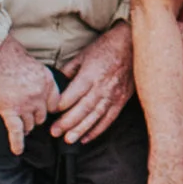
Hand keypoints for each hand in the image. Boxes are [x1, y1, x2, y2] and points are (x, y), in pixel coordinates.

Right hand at [0, 35, 60, 156]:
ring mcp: (25, 104)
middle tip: (27, 118)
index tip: (43, 112)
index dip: (48, 108)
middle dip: (35, 117)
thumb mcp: (35, 67)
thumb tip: (40, 94)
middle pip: (42, 115)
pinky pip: (16, 131)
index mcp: (48, 81)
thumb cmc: (11, 58)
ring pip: (30, 124)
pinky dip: (17, 142)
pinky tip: (17, 151)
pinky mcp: (9, 110)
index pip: (55, 103)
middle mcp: (39, 94)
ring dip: (26, 126)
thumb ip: (40, 82)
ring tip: (21, 128)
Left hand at [50, 21, 133, 144]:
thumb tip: (56, 84)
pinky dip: (98, 130)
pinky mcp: (121, 99)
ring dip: (81, 130)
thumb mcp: (83, 54)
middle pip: (82, 109)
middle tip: (55, 132)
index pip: (72, 95)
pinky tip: (86, 138)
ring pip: (95, 116)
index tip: (50, 112)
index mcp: (90, 75)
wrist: (131, 43)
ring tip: (68, 140)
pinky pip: (109, 118)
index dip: (60, 106)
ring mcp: (113, 95)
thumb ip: (69, 71)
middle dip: (67, 123)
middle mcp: (102, 87)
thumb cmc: (106, 47)